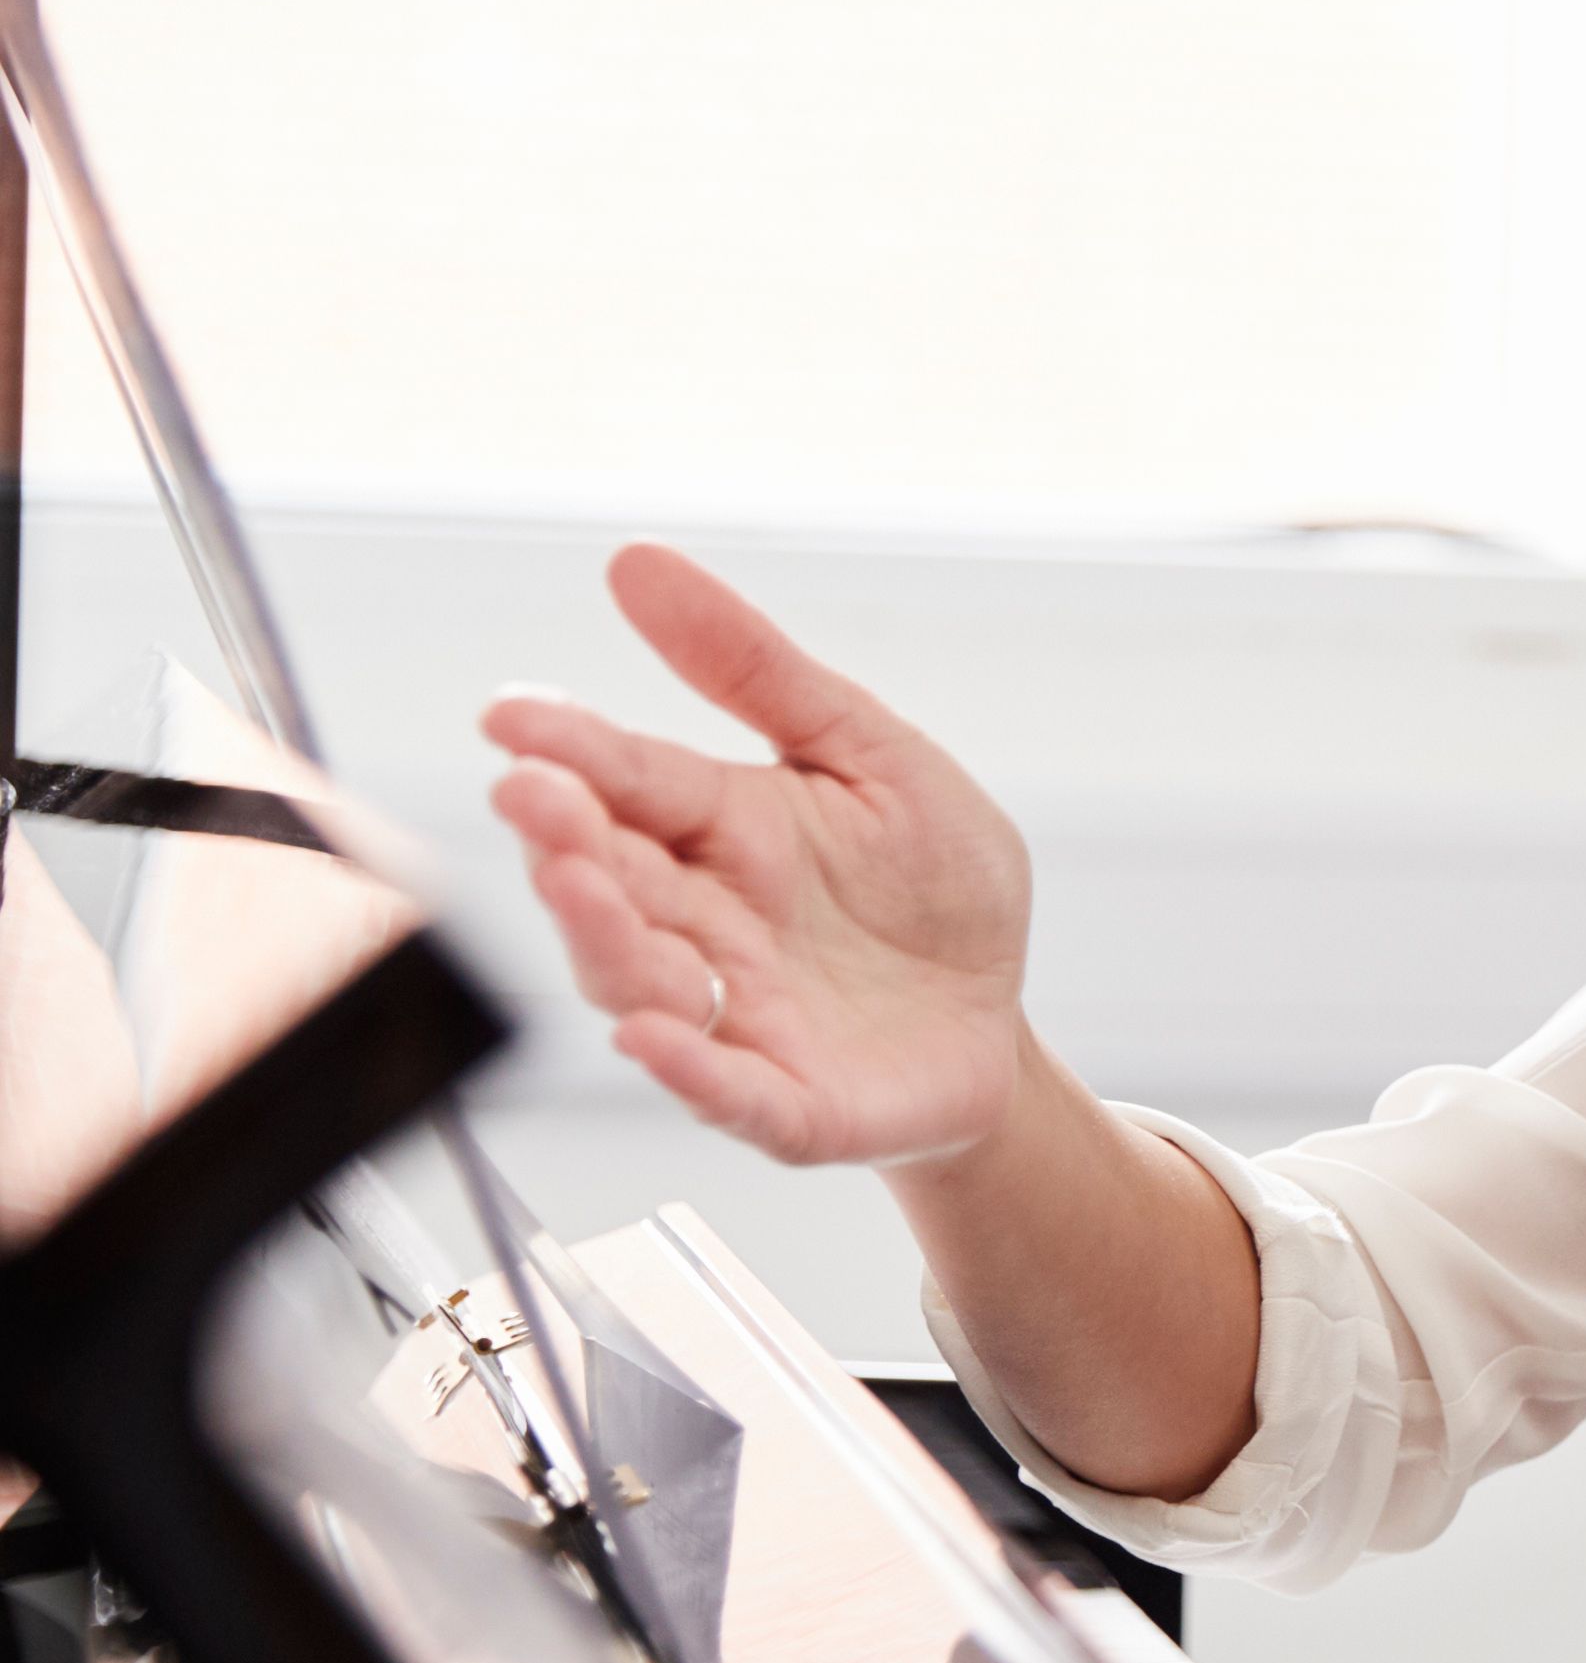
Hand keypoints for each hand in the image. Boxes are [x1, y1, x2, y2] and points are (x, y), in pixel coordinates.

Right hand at [479, 546, 1033, 1164]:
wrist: (996, 1020)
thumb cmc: (930, 887)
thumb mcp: (870, 755)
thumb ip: (758, 671)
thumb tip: (637, 563)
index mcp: (722, 830)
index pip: (631, 782)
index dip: (570, 749)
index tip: (512, 716)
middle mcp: (704, 923)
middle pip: (615, 880)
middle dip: (569, 840)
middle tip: (535, 796)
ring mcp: (732, 1013)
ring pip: (641, 980)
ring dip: (605, 938)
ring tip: (583, 887)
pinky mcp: (784, 1099)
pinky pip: (723, 1087)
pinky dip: (684, 1064)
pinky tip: (653, 1034)